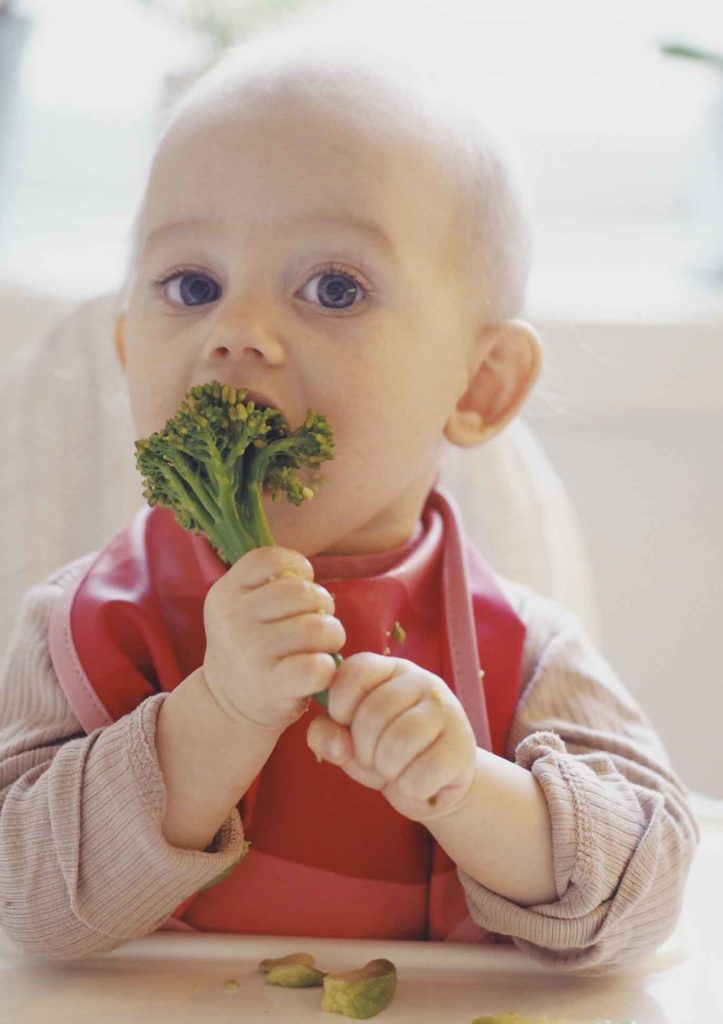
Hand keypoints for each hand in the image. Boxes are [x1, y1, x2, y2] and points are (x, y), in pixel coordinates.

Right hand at [202, 546, 345, 732]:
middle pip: (302, 592)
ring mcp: (250, 652)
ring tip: (323, 646)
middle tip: (318, 623)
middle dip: (323, 605)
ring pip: (317, 626)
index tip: (302, 588)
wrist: (228, 703)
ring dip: (332, 635)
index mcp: (225, 593)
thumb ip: (270, 583)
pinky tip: (319, 670)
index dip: (298, 568)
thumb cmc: (252, 645)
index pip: (272, 558)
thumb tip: (307, 574)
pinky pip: (318, 665)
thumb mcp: (243, 608)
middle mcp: (233, 619)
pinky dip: (328, 666)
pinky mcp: (271, 684)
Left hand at [306, 653, 476, 821]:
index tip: (346, 728)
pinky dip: (410, 787)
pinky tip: (418, 783)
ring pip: (399, 741)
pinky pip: (422, 772)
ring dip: (387, 769)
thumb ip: (327, 734)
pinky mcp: (462, 746)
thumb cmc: (384, 754)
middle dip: (363, 749)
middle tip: (374, 760)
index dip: (339, 706)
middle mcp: (422, 681)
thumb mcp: (348, 742)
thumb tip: (338, 742)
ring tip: (395, 770)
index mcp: (390, 670)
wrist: (433, 786)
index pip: (356, 671)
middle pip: (374, 712)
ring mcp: (448, 710)